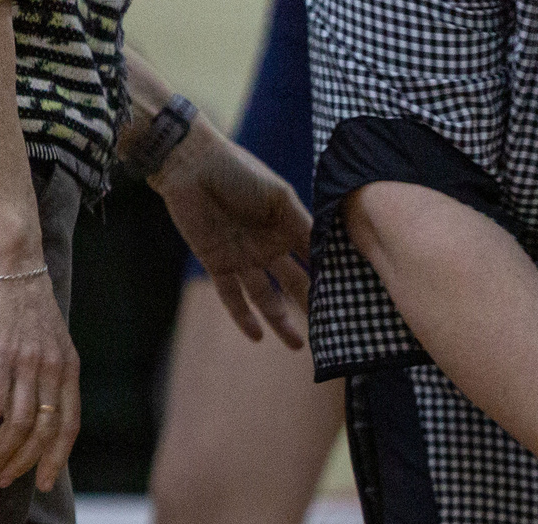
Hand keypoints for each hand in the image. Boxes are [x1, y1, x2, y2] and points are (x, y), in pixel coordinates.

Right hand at [0, 270, 79, 489]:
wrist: (11, 266)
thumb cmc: (26, 307)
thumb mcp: (52, 344)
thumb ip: (50, 376)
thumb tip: (40, 412)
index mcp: (69, 371)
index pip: (68, 427)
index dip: (56, 458)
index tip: (44, 483)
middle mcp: (52, 372)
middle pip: (43, 432)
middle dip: (24, 462)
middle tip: (3, 480)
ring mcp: (27, 365)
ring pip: (19, 423)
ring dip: (1, 452)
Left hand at [152, 127, 311, 347]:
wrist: (189, 163)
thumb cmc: (237, 171)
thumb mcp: (279, 197)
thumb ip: (304, 226)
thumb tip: (332, 254)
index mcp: (286, 227)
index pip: (313, 260)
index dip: (329, 280)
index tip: (349, 303)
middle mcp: (268, 246)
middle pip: (293, 284)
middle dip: (309, 307)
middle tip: (329, 333)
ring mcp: (242, 257)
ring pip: (265, 297)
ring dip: (280, 321)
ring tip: (297, 345)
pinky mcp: (216, 263)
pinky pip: (231, 296)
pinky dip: (243, 317)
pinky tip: (257, 337)